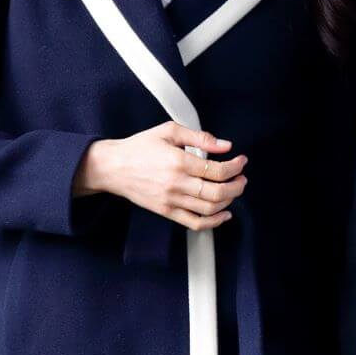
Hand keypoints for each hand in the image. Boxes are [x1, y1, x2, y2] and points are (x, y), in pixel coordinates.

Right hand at [73, 121, 247, 230]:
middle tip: (242, 178)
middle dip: (237, 186)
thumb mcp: (170, 131)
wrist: (113, 167)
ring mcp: (171, 201)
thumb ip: (200, 137)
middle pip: (217, 193)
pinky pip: (194, 223)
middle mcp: (176, 184)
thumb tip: (225, 145)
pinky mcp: (166, 212)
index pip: (218, 170)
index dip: (236, 167)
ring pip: (209, 209)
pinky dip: (213, 222)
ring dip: (229, 201)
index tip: (241, 161)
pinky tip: (224, 214)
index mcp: (179, 162)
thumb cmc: (141, 146)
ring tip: (234, 190)